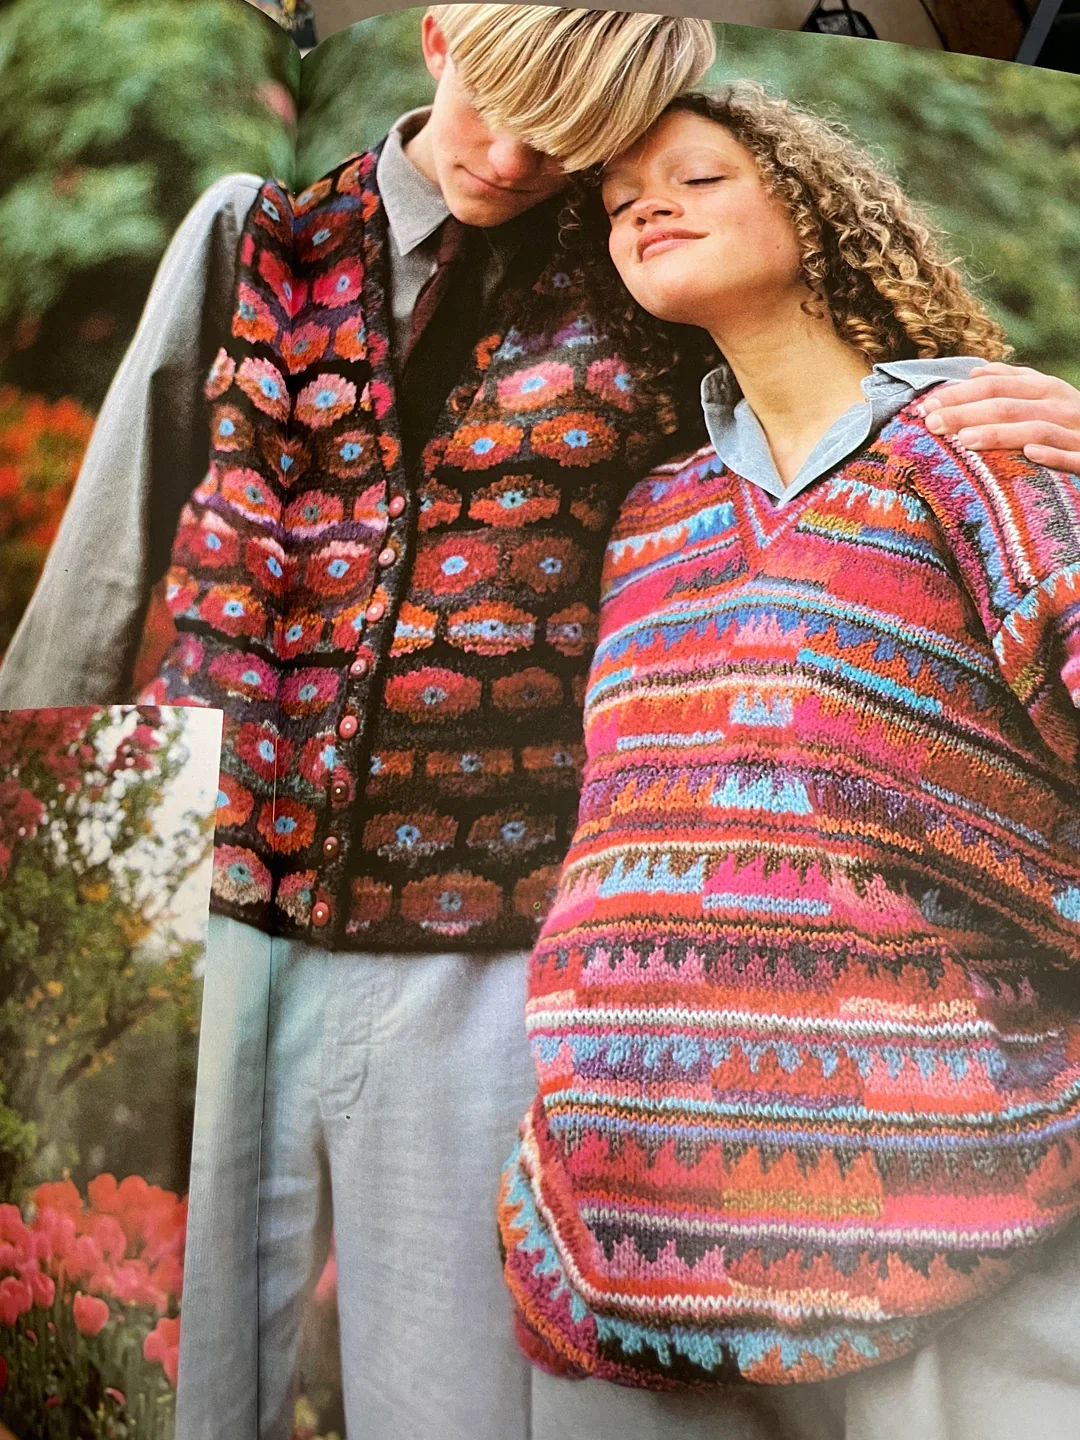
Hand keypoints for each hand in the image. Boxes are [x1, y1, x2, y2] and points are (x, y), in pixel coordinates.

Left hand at [917, 362, 1079, 475]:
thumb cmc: (1071, 425)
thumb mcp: (1047, 398)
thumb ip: (1014, 384)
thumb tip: (975, 372)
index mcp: (1048, 389)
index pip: (996, 387)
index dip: (959, 395)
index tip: (926, 406)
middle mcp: (1062, 406)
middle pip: (1007, 406)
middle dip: (967, 413)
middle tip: (931, 423)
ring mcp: (1077, 432)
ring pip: (1035, 429)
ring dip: (1000, 433)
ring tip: (964, 440)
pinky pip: (1072, 456)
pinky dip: (1052, 454)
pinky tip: (1030, 455)